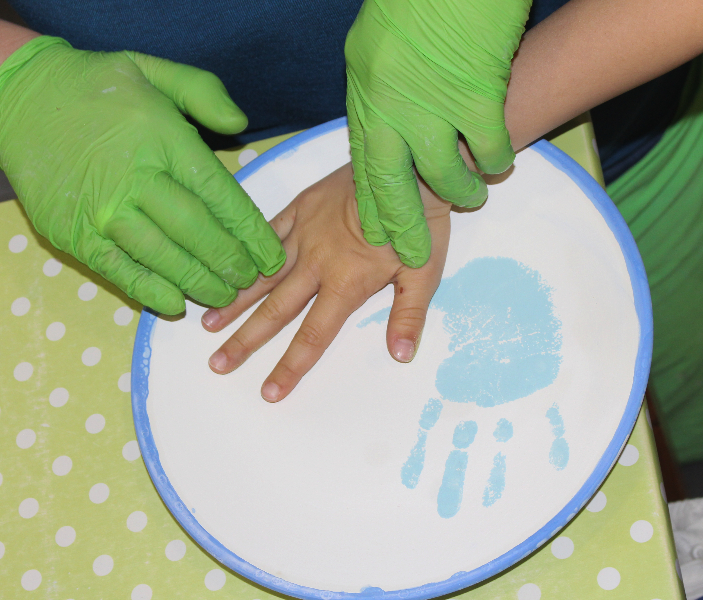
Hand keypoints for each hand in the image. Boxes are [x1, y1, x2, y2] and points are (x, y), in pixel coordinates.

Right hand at [0, 36, 285, 314]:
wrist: (18, 99)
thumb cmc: (96, 87)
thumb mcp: (154, 70)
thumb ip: (204, 93)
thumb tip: (241, 126)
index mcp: (163, 140)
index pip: (220, 196)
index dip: (251, 232)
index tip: (272, 256)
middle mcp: (135, 179)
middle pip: (197, 232)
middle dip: (230, 262)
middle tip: (252, 281)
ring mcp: (102, 211)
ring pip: (163, 257)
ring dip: (198, 282)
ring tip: (225, 297)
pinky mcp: (74, 234)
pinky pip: (119, 271)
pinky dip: (149, 291)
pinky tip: (175, 303)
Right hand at [201, 163, 450, 401]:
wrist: (409, 167)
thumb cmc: (419, 224)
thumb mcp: (425, 273)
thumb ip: (409, 315)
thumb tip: (400, 356)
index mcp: (345, 284)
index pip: (313, 335)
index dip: (290, 366)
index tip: (269, 392)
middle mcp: (316, 263)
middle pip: (275, 310)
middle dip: (245, 341)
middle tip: (217, 364)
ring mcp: (304, 233)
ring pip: (262, 273)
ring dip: (234, 300)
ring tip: (207, 323)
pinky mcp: (300, 206)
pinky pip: (266, 232)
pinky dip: (246, 251)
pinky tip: (225, 263)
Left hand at [345, 0, 529, 267]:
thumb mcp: (378, 42)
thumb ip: (383, 89)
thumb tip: (391, 126)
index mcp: (366, 89)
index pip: (364, 163)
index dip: (372, 203)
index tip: (377, 234)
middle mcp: (390, 103)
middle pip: (391, 185)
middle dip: (403, 227)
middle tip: (412, 256)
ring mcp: (432, 104)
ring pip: (444, 176)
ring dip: (462, 192)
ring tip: (475, 192)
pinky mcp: (476, 97)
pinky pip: (490, 151)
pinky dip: (498, 160)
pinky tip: (501, 159)